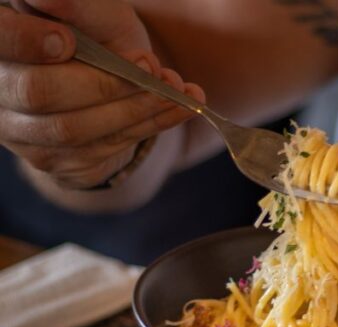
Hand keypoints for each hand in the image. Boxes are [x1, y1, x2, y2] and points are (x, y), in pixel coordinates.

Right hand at [0, 0, 204, 188]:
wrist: (111, 84)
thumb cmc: (97, 37)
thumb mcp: (96, 15)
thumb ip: (76, 5)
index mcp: (0, 44)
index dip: (26, 41)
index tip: (65, 40)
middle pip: (38, 92)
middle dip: (101, 81)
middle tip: (147, 65)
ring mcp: (22, 134)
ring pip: (74, 129)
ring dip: (133, 108)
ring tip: (174, 89)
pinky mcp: (56, 162)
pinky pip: (102, 149)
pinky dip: (149, 126)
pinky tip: (181, 107)